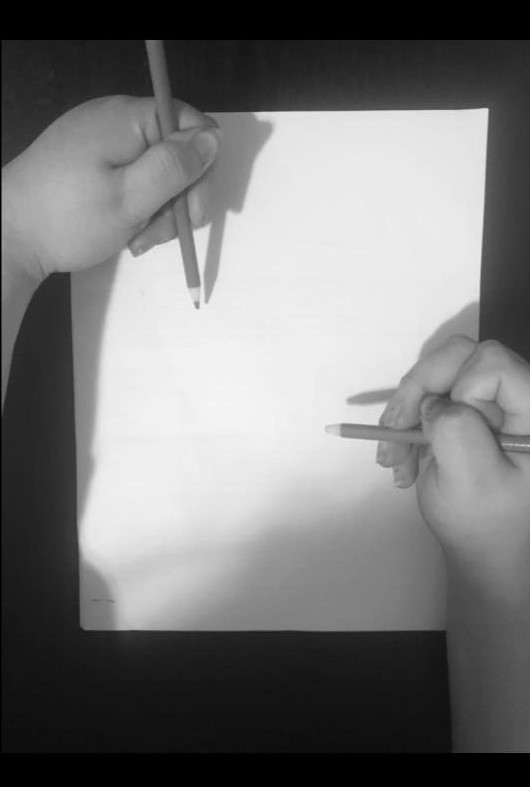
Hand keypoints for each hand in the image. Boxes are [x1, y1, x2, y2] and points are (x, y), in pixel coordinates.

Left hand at [1, 95, 220, 281]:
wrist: (10, 236)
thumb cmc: (69, 219)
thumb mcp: (131, 198)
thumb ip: (175, 167)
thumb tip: (213, 138)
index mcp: (127, 119)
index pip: (191, 124)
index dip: (202, 168)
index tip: (194, 212)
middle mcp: (116, 122)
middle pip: (175, 152)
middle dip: (179, 198)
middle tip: (164, 235)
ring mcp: (102, 142)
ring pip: (157, 173)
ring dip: (159, 212)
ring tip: (138, 240)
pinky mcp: (92, 163)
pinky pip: (133, 180)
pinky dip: (138, 209)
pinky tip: (127, 234)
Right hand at [377, 336, 529, 586]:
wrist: (485, 550)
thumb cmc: (486, 524)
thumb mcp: (471, 481)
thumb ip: (456, 431)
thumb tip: (432, 401)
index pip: (491, 363)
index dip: (461, 388)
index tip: (444, 429)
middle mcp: (516, 396)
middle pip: (458, 356)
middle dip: (417, 392)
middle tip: (393, 431)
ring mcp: (490, 401)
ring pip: (436, 373)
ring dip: (405, 413)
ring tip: (393, 461)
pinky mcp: (468, 409)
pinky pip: (428, 394)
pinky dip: (406, 423)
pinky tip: (401, 459)